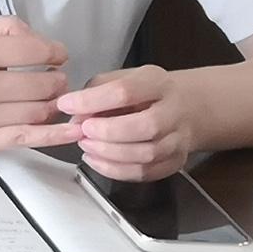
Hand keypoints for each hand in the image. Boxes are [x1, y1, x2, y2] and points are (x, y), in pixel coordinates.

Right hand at [0, 17, 73, 155]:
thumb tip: (37, 38)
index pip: (35, 50)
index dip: (55, 52)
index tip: (57, 55)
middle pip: (43, 83)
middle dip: (57, 79)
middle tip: (55, 79)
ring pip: (40, 110)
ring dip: (55, 103)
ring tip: (52, 98)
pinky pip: (29, 137)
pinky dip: (56, 136)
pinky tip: (73, 131)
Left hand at [53, 66, 199, 180]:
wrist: (185, 108)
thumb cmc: (146, 93)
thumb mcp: (122, 78)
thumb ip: (96, 92)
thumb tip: (74, 115)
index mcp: (158, 83)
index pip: (125, 91)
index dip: (92, 100)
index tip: (67, 105)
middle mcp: (173, 112)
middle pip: (145, 126)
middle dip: (107, 132)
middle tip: (83, 131)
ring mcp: (177, 140)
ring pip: (146, 155)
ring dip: (108, 153)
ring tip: (87, 145)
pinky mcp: (174, 162)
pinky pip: (144, 173)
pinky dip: (115, 171)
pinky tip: (97, 160)